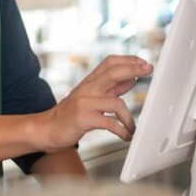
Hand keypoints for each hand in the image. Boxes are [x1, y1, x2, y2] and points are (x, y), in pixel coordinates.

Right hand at [34, 55, 152, 152]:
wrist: (47, 128)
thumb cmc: (71, 114)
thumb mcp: (91, 97)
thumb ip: (112, 88)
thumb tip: (132, 78)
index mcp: (90, 82)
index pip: (110, 62)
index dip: (128, 60)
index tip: (145, 63)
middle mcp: (88, 88)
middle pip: (112, 72)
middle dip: (133, 68)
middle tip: (148, 69)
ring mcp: (85, 102)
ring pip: (116, 103)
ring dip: (129, 118)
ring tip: (132, 128)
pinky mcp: (83, 118)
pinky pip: (109, 123)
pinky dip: (122, 130)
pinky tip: (126, 135)